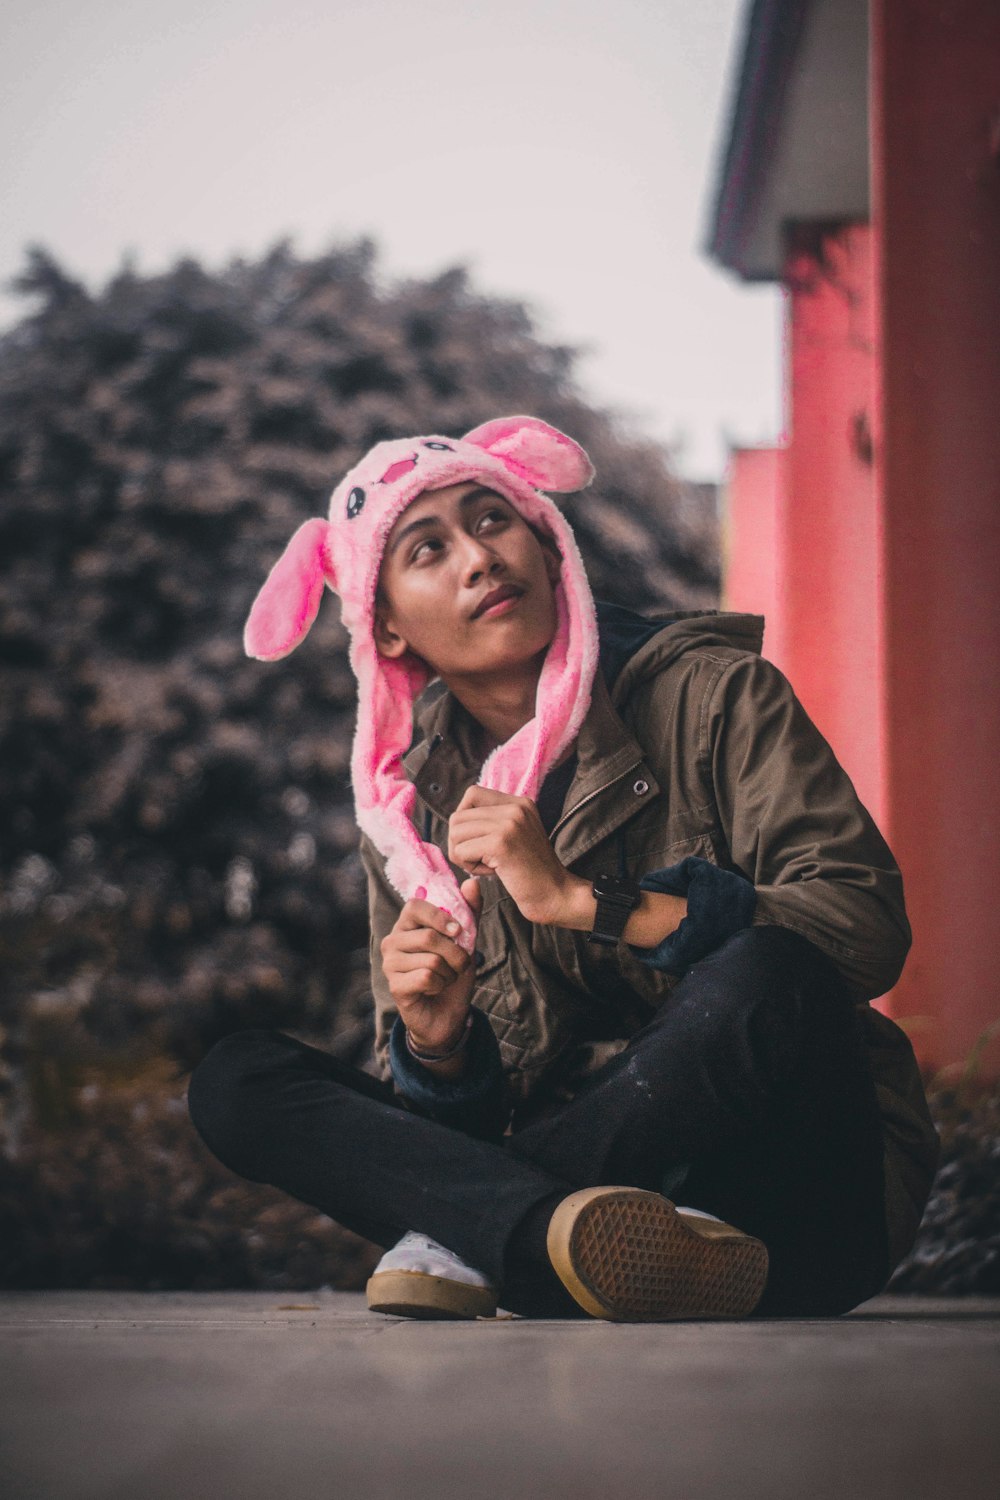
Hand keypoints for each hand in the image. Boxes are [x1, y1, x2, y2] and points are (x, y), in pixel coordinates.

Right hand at [381, 877, 482, 1052]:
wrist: (448, 1014)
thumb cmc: (452, 973)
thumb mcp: (466, 941)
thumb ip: (469, 912)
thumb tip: (472, 882)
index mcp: (407, 925)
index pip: (415, 906)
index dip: (440, 917)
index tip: (459, 931)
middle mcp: (392, 941)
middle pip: (428, 937)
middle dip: (455, 954)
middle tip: (459, 965)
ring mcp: (389, 964)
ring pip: (431, 960)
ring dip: (450, 972)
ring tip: (445, 978)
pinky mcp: (394, 986)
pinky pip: (427, 978)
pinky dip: (441, 985)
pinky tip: (434, 990)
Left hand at [447, 786, 572, 925]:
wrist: (556, 895)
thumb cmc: (530, 872)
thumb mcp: (516, 835)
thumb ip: (494, 821)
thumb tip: (455, 819)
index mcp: (519, 803)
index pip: (472, 794)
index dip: (464, 819)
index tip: (478, 841)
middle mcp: (515, 807)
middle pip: (458, 816)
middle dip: (460, 842)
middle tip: (481, 860)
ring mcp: (509, 823)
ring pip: (455, 832)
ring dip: (463, 855)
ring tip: (487, 866)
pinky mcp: (500, 843)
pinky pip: (461, 851)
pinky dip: (469, 867)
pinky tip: (491, 873)